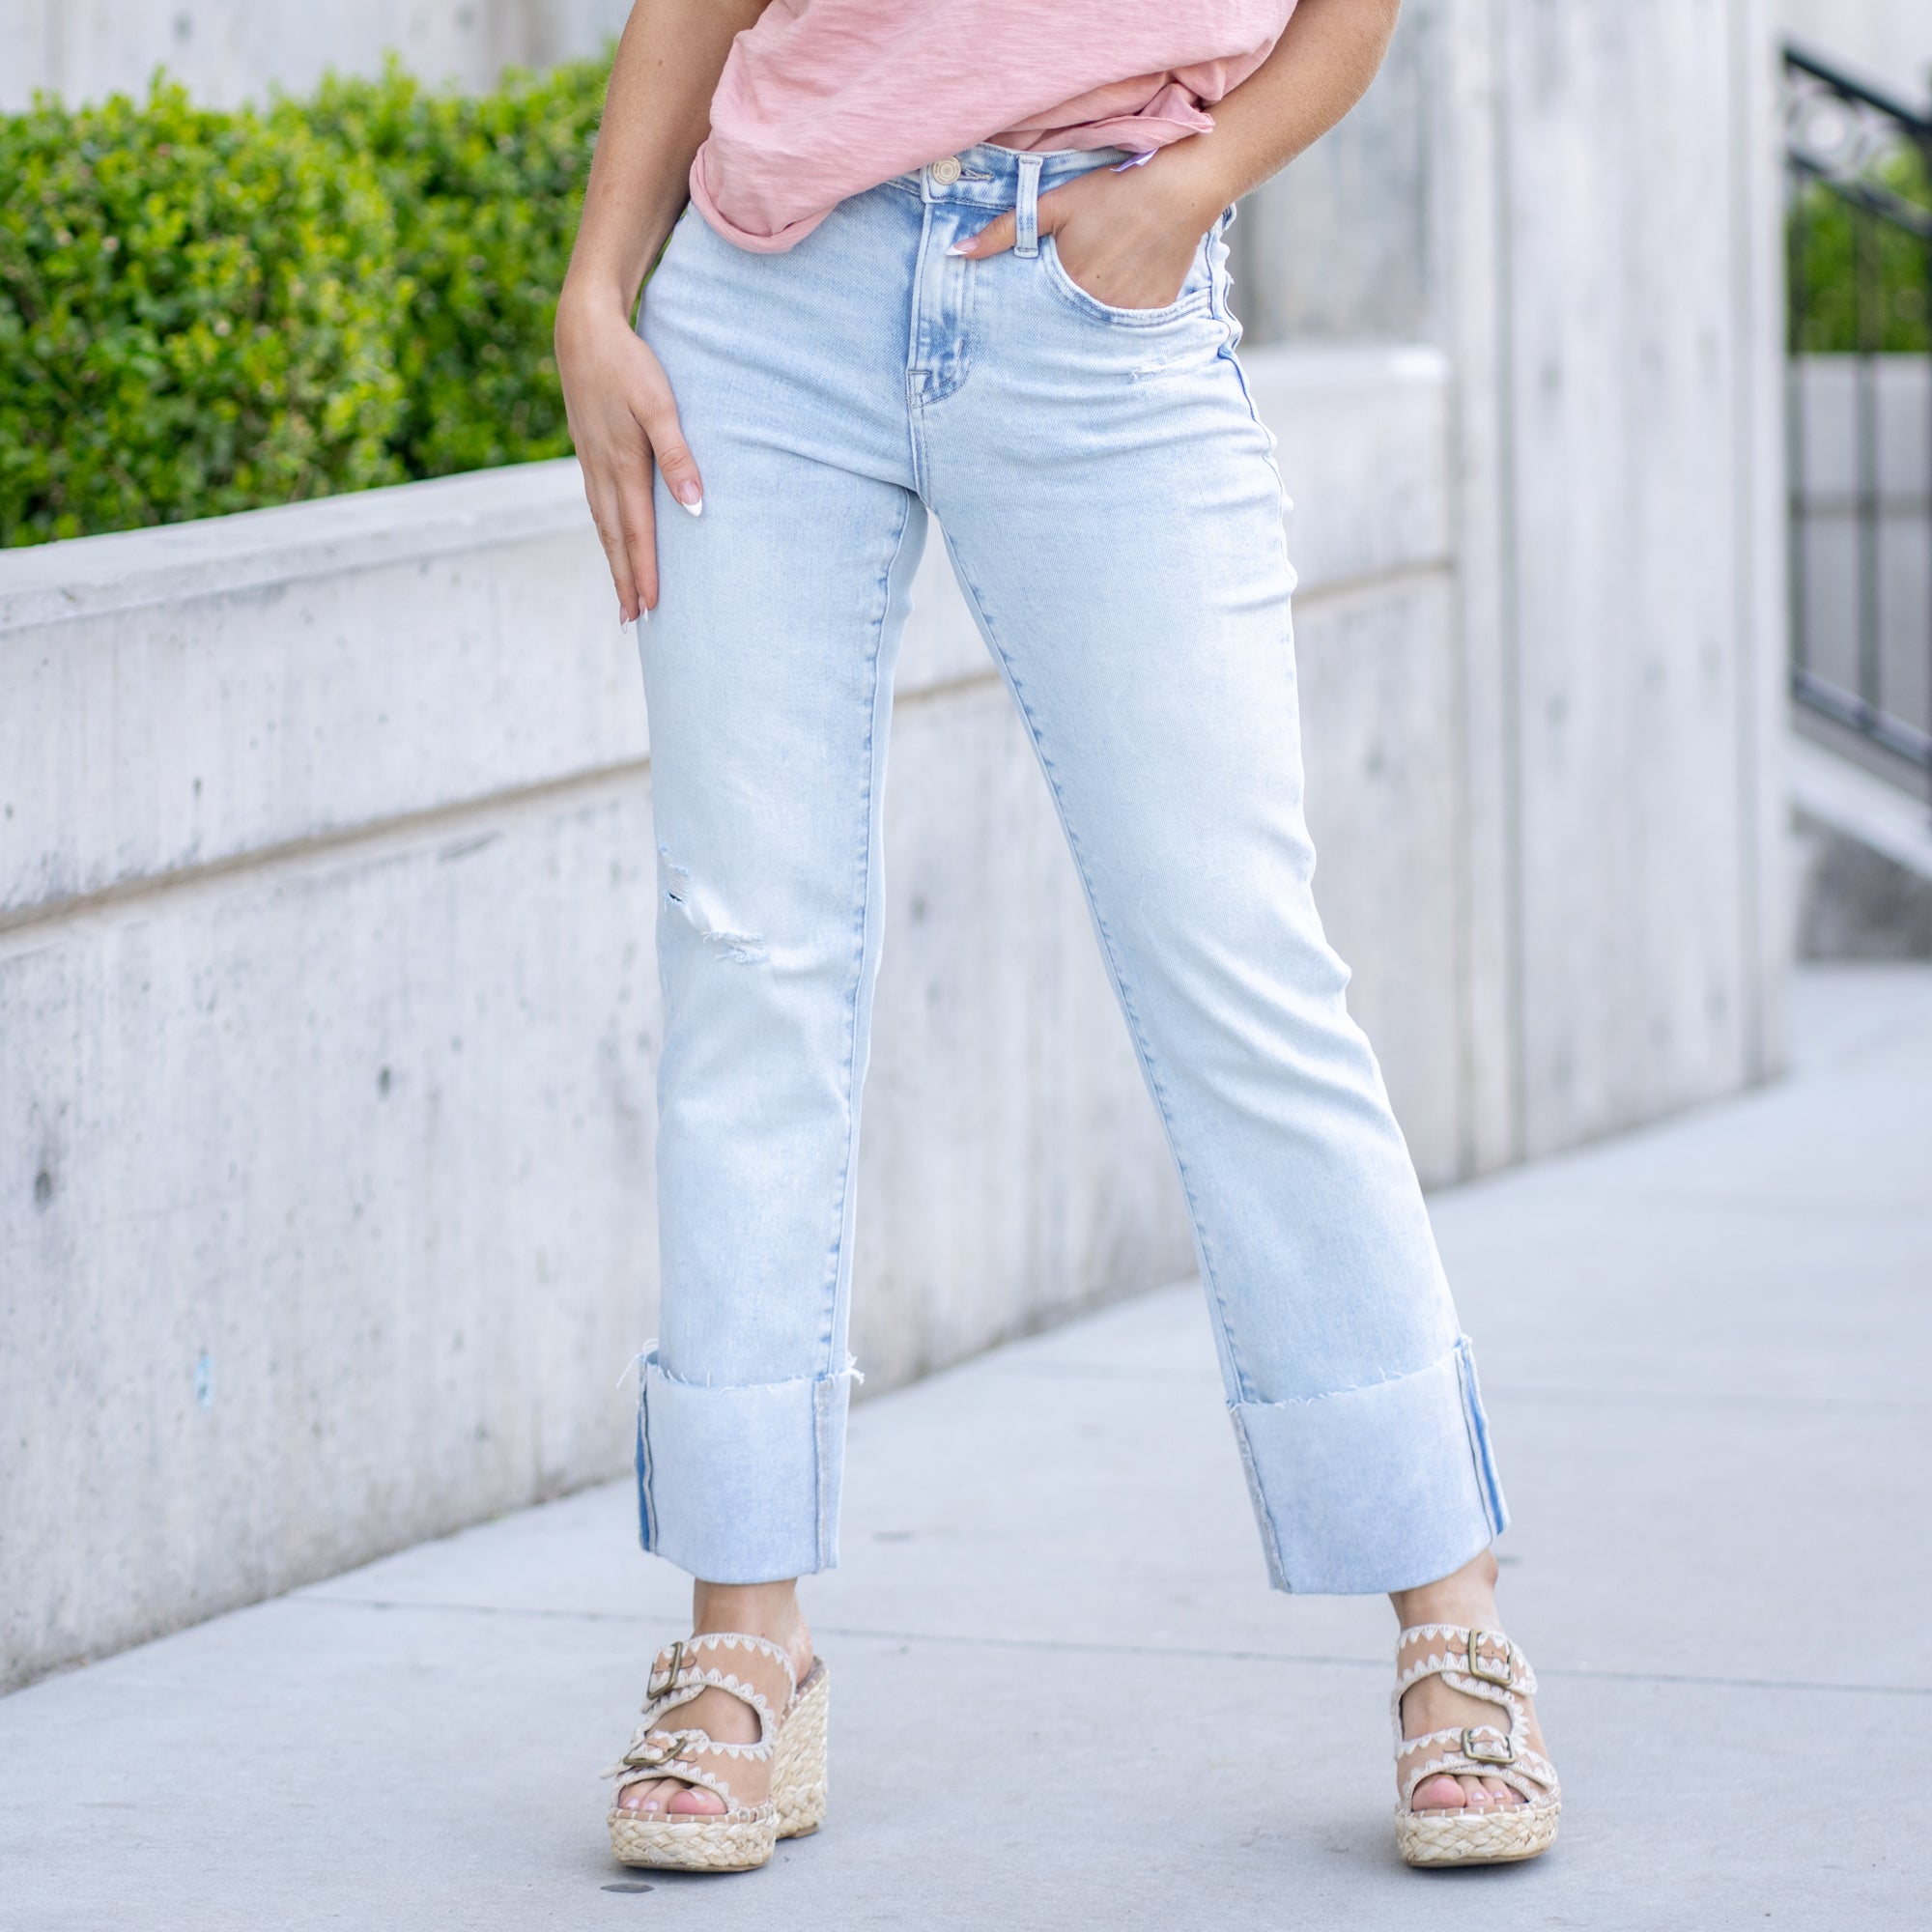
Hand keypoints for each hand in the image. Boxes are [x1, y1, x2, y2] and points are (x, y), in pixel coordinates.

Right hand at [555, 285, 703, 621]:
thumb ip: (679, 456)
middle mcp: (602, 472)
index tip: (652, 609)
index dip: (645, 573)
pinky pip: (598, 505)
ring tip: (622, 594)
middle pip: (615, 539)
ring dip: (614, 562)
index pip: (637, 534)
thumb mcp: (659, 405)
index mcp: (622, 466)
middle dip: (625, 581)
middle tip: (633, 621)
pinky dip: (606, 533)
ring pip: (603, 525)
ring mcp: (591, 463)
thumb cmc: (628, 363)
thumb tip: (695, 508)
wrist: (584, 328)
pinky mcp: (589, 452)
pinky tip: (612, 540)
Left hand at [950, 154, 1222, 309]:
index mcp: (1069, 285)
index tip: (1030, 311)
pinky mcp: (1155, 312)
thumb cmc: (1114, 191)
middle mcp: (1098, 307)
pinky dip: (1123, 316)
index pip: (1041, 315)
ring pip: (1100, 329)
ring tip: (1096, 292)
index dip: (1035, 312)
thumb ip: (1006, 231)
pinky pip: (1132, 326)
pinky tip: (1125, 290)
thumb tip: (956, 254)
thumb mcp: (1054, 205)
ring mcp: (1129, 313)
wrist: (1179, 189)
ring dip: (1091, 322)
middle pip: (1070, 325)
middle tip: (1070, 294)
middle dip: (1062, 320)